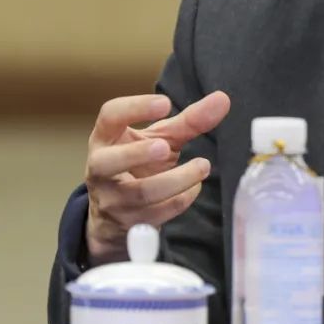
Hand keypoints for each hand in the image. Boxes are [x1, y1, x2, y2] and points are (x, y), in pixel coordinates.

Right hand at [84, 91, 230, 264]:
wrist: (117, 214)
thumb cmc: (140, 163)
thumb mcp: (160, 138)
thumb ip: (189, 120)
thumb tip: (223, 99)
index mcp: (105, 138)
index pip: (109, 116)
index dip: (134, 108)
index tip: (166, 103)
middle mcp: (100, 169)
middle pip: (108, 162)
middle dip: (136, 154)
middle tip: (164, 147)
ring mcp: (111, 199)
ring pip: (141, 193)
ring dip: (176, 180)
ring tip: (203, 166)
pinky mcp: (128, 224)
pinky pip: (157, 214)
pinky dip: (181, 200)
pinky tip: (195, 187)